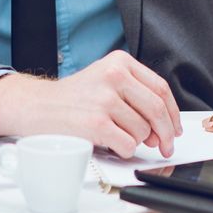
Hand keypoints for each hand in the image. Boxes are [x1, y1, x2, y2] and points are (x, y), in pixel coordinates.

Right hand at [0, 51, 181, 156]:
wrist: (36, 107)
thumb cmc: (72, 98)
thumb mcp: (104, 80)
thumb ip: (134, 93)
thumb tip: (164, 124)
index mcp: (120, 62)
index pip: (160, 88)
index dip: (172, 112)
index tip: (175, 128)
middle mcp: (113, 76)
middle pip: (156, 109)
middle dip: (165, 133)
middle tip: (164, 146)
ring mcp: (104, 99)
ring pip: (142, 130)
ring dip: (136, 141)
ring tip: (118, 136)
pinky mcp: (96, 123)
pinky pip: (127, 144)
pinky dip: (124, 150)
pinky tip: (112, 145)